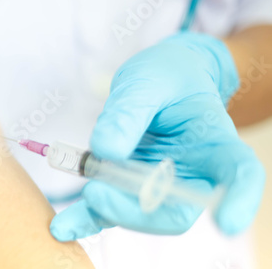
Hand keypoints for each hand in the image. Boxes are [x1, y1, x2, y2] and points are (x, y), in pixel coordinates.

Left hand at [50, 32, 265, 240]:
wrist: (159, 80)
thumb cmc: (165, 76)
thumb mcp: (147, 81)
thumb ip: (127, 113)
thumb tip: (104, 151)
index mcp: (214, 142)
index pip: (239, 174)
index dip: (239, 201)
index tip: (227, 224)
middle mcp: (192, 173)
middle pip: (176, 210)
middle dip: (135, 210)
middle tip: (96, 192)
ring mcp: (159, 185)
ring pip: (138, 214)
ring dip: (105, 211)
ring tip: (74, 206)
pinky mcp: (128, 188)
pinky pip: (110, 209)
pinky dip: (85, 218)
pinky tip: (63, 227)